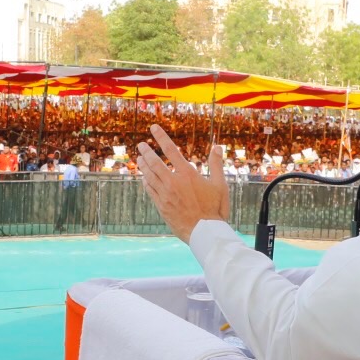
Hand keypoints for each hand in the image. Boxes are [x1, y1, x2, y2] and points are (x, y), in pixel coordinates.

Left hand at [137, 124, 228, 244]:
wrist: (204, 232)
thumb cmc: (215, 209)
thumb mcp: (220, 185)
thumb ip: (216, 165)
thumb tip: (217, 147)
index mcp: (187, 174)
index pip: (171, 150)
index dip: (161, 137)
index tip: (153, 128)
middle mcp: (173, 182)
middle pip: (155, 162)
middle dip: (146, 152)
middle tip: (140, 145)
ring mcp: (165, 194)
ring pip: (149, 176)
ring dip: (143, 166)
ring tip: (139, 159)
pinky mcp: (161, 206)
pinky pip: (150, 190)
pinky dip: (146, 182)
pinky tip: (144, 179)